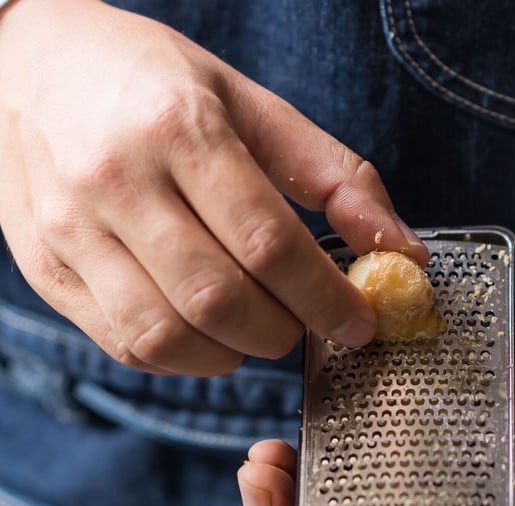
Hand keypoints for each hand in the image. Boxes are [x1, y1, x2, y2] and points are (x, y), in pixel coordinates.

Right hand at [0, 0, 425, 375]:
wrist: (27, 65)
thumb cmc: (157, 86)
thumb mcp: (256, 107)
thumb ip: (338, 178)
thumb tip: (404, 252)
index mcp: (178, 127)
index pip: (269, 242)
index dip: (326, 298)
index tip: (361, 323)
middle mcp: (114, 181)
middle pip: (219, 300)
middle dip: (284, 331)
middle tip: (306, 322)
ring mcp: (69, 231)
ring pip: (168, 335)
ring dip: (235, 353)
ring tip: (257, 326)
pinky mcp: (47, 269)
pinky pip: (127, 346)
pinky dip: (185, 357)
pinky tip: (208, 331)